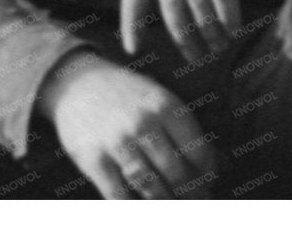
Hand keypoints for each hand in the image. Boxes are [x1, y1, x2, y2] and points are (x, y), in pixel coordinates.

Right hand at [40, 53, 217, 198]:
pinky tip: (140, 206)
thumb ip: (181, 128)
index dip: (207, 174)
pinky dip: (132, 207)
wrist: (78, 83)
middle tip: (192, 200)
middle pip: (176, 173)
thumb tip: (213, 163)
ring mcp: (118, 143)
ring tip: (170, 205)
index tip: (208, 183)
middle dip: (188, 193)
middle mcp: (144, 124)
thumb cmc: (127, 95)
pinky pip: (118, 195)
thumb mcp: (159, 98)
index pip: (198, 151)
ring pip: (150, 187)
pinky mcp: (94, 160)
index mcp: (167, 107)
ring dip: (164, 203)